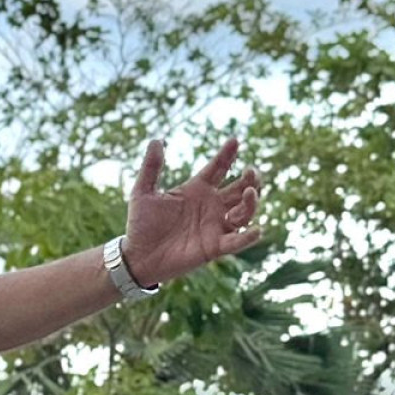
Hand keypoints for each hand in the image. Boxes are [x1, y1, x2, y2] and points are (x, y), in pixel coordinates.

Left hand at [121, 138, 262, 285]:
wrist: (138, 256)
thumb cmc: (141, 224)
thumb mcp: (142, 192)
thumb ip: (151, 168)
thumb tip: (156, 139)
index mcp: (196, 189)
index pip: (218, 168)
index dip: (227, 154)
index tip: (234, 140)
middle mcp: (211, 205)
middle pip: (239, 189)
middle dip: (249, 179)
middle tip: (251, 171)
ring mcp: (215, 226)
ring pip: (244, 212)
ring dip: (251, 202)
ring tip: (250, 192)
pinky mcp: (214, 247)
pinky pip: (237, 241)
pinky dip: (248, 237)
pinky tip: (257, 230)